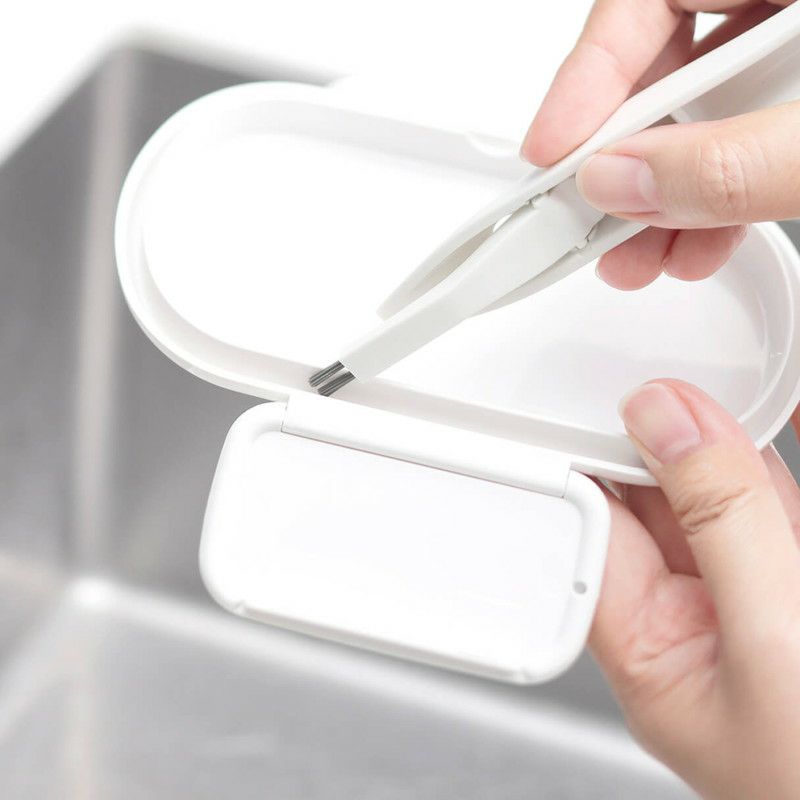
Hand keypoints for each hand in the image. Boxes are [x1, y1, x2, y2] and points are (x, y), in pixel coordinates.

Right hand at [521, 1, 799, 289]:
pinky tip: (698, 237)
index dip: (587, 76)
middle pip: (662, 63)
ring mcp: (792, 47)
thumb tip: (624, 185)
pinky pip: (739, 130)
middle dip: (624, 159)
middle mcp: (781, 2)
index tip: (551, 153)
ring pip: (699, 107)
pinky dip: (714, 189)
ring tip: (642, 254)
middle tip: (589, 219)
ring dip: (661, 193)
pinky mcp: (795, 94)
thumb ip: (735, 162)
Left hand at [593, 380, 799, 798]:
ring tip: (716, 382)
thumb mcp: (776, 645)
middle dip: (660, 442)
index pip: (600, 537)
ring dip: (722, 440)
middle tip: (671, 382)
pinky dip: (779, 453)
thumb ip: (722, 525)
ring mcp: (763, 598)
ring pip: (726, 498)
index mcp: (656, 656)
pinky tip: (777, 412)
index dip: (595, 462)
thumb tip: (666, 424)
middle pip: (659, 508)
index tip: (613, 404)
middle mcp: (702, 625)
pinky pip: (785, 500)